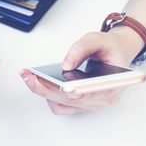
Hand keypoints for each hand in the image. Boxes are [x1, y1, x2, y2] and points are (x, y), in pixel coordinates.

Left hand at [20, 27, 144, 114]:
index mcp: (114, 84)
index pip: (95, 93)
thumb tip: (66, 65)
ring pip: (63, 105)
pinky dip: (49, 96)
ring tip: (29, 77)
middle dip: (47, 89)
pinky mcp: (81, 104)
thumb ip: (81, 49)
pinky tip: (38, 82)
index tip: (64, 89)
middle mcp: (103, 99)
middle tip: (29, 76)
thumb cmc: (109, 48)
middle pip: (71, 100)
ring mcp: (92, 104)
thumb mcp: (97, 39)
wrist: (116, 52)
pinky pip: (61, 106)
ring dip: (44, 93)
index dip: (79, 92)